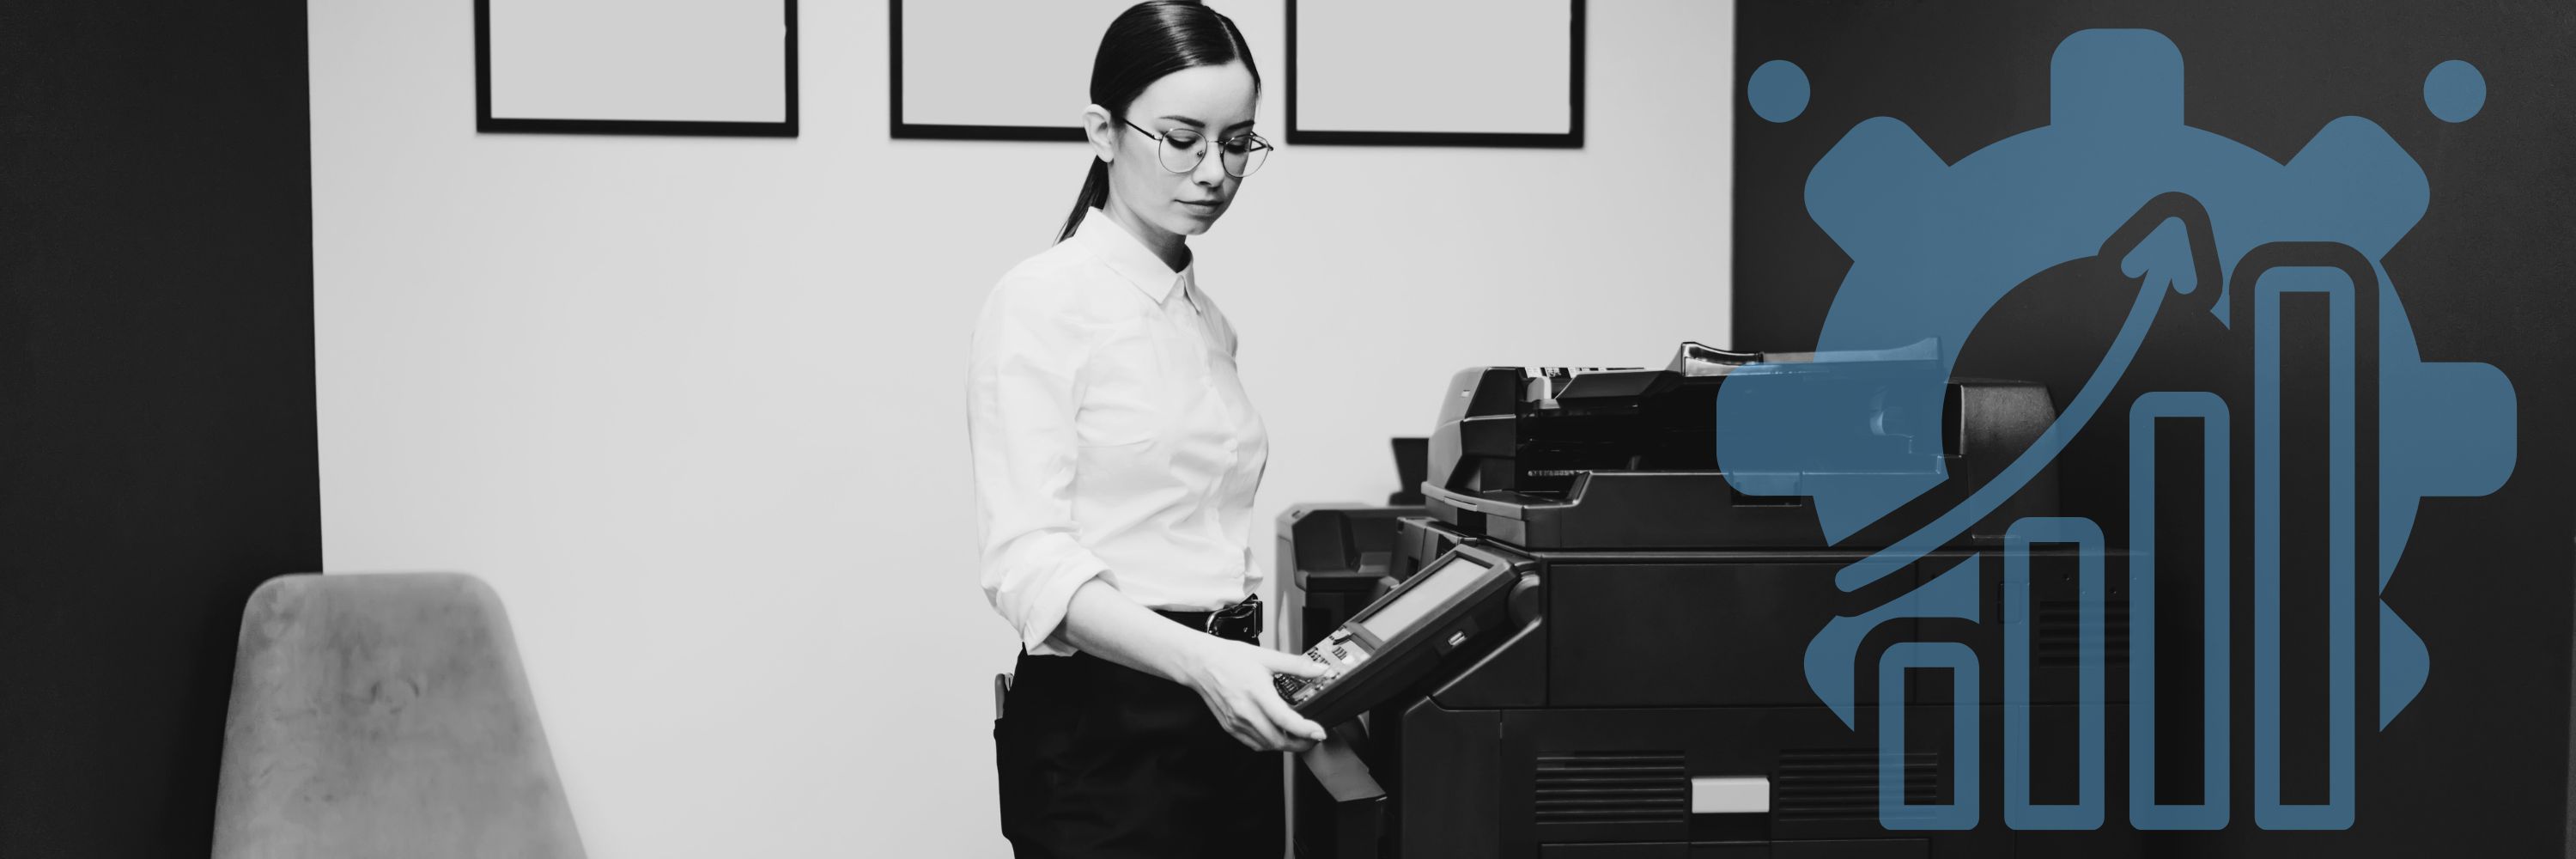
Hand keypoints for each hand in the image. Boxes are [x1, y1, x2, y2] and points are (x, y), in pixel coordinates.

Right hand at [1178, 638, 1333, 751]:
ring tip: (1298, 737)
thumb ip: (1296, 665)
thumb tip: (1319, 670)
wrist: (1200, 663)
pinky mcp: (1230, 727)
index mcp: (1257, 692)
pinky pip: (1253, 743)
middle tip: (1313, 737)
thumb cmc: (1229, 658)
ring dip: (1285, 745)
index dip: (1305, 730)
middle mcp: (1246, 711)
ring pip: (1266, 745)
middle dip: (1300, 744)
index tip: (1319, 732)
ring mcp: (1237, 722)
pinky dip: (1268, 744)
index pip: (1285, 719)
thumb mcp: (1267, 657)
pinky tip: (1276, 735)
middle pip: (1278, 740)